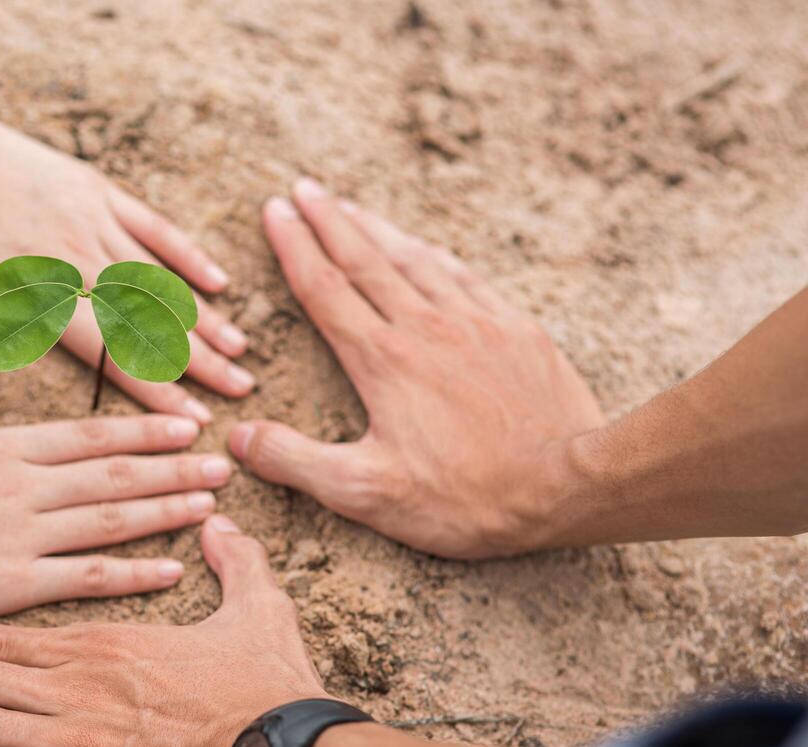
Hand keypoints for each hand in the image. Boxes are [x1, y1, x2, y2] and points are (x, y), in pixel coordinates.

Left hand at [0, 99, 253, 431]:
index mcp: (44, 295)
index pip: (113, 353)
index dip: (156, 389)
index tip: (193, 421)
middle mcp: (79, 260)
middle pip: (151, 320)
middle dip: (200, 359)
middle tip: (242, 390)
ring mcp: (92, 220)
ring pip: (160, 278)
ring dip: (202, 314)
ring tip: (242, 347)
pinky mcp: (96, 189)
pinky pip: (153, 227)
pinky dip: (186, 255)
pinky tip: (216, 282)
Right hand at [0, 322, 232, 627]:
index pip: (87, 433)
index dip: (141, 427)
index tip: (185, 421)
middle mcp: (21, 486)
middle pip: (115, 473)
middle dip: (174, 465)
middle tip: (223, 460)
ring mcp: (21, 535)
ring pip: (112, 519)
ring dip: (168, 510)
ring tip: (212, 502)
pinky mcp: (11, 583)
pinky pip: (85, 576)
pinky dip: (133, 572)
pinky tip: (173, 567)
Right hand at [229, 179, 606, 558]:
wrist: (569, 485)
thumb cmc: (466, 497)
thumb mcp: (365, 492)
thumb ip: (295, 461)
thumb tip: (239, 438)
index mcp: (382, 360)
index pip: (324, 289)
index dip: (294, 247)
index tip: (274, 211)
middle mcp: (424, 326)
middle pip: (365, 259)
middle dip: (329, 220)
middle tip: (302, 188)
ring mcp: (475, 321)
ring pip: (414, 259)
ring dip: (377, 229)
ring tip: (352, 206)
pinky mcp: (515, 330)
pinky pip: (465, 276)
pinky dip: (434, 254)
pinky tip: (427, 248)